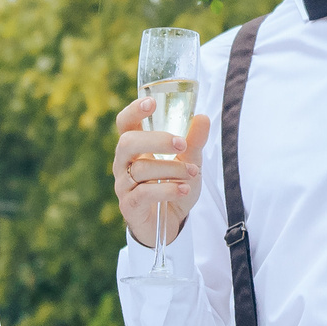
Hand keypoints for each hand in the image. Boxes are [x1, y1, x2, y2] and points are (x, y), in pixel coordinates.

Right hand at [111, 95, 208, 245]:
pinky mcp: (130, 206)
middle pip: (128, 143)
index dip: (134, 111)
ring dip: (172, 169)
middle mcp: (124, 163)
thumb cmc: (174, 186)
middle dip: (157, 140)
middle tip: (182, 143)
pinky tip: (184, 189)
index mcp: (135, 147)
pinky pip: (144, 193)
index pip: (125, 123)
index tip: (151, 102)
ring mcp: (124, 185)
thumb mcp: (189, 161)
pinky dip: (168, 189)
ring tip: (192, 173)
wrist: (171, 223)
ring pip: (141, 169)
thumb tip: (202, 117)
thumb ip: (194, 141)